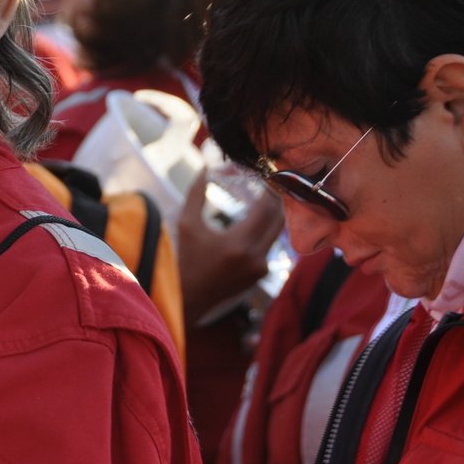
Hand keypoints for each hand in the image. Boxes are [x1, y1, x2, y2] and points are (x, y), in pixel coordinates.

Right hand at [175, 170, 283, 320]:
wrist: (189, 296)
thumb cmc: (185, 258)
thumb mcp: (187, 223)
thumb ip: (197, 194)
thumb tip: (204, 167)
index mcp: (239, 243)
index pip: (266, 209)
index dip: (268, 190)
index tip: (263, 176)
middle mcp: (256, 257)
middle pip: (278, 220)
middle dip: (275, 200)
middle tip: (268, 184)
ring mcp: (261, 267)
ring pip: (276, 233)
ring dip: (272, 215)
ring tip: (262, 199)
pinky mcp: (261, 274)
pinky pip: (269, 246)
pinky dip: (265, 231)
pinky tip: (254, 221)